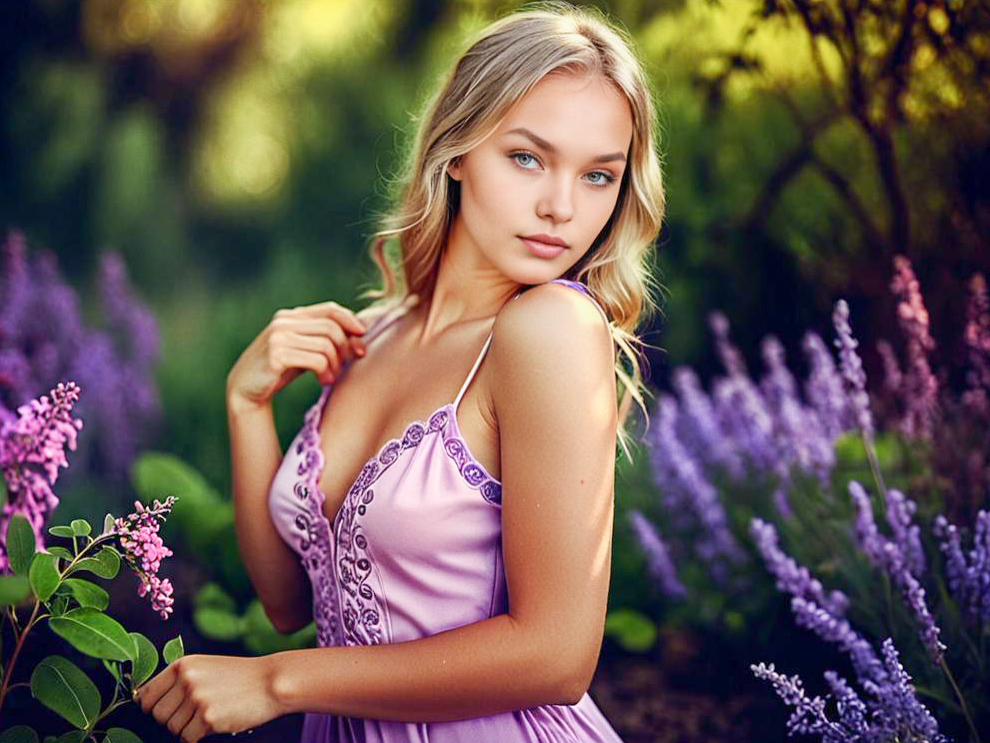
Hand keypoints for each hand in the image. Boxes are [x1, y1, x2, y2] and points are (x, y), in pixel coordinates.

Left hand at [134, 654, 280, 741]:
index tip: (165, 710)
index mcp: (183, 665)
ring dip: (187, 729)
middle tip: (193, 715)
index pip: (146, 694)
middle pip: (157, 715)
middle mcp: (186, 679)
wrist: (272, 682)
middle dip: (171, 720)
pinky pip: (187, 738)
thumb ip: (180, 680)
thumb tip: (146, 703)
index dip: (151, 708)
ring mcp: (197, 698)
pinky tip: (215, 723)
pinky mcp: (208, 718)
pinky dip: (198, 737)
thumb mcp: (206, 667)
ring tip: (208, 716)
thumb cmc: (240, 677)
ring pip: (172, 728)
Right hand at [226, 300, 367, 410]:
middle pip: (332, 328)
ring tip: (331, 377)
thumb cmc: (280, 370)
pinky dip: (326, 372)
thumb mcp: (303, 350)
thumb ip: (323, 338)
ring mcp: (278, 337)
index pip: (330, 309)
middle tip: (345, 366)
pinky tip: (323, 381)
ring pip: (326, 344)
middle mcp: (283, 321)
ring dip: (336, 364)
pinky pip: (316, 359)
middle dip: (346, 348)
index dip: (351, 322)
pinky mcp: (276, 355)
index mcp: (291, 316)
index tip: (362, 340)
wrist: (245, 390)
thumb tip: (361, 331)